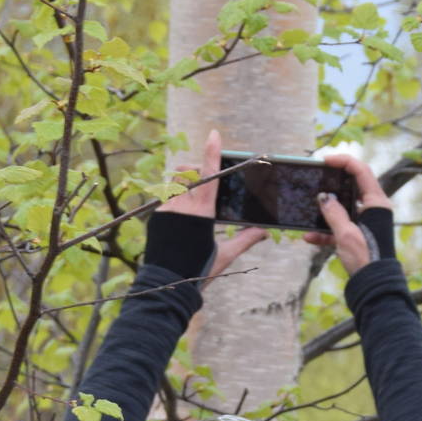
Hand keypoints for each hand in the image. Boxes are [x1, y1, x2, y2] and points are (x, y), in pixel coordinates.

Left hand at [157, 128, 263, 278]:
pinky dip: (176, 202)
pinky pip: (166, 200)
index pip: (208, 175)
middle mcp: (182, 207)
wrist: (167, 286)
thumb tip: (265, 231)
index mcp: (201, 212)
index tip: (214, 134)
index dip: (211, 152)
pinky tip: (182, 218)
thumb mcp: (225, 255)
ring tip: (193, 201)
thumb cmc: (198, 271)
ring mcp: (166, 210)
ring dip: (185, 186)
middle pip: (186, 173)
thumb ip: (245, 240)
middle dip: (195, 170)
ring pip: (174, 185)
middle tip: (204, 178)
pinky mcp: (156, 218)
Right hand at [307, 151, 393, 275]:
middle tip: (315, 181)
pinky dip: (325, 231)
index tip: (325, 161)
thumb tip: (323, 197)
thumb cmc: (367, 258)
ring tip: (308, 210)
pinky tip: (309, 238)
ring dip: (325, 211)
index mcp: (377, 203)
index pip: (362, 172)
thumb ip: (333, 212)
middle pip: (351, 188)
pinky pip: (340, 228)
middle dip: (332, 185)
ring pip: (343, 209)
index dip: (344, 162)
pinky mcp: (358, 237)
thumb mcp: (346, 233)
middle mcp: (373, 210)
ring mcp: (366, 223)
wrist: (374, 286)